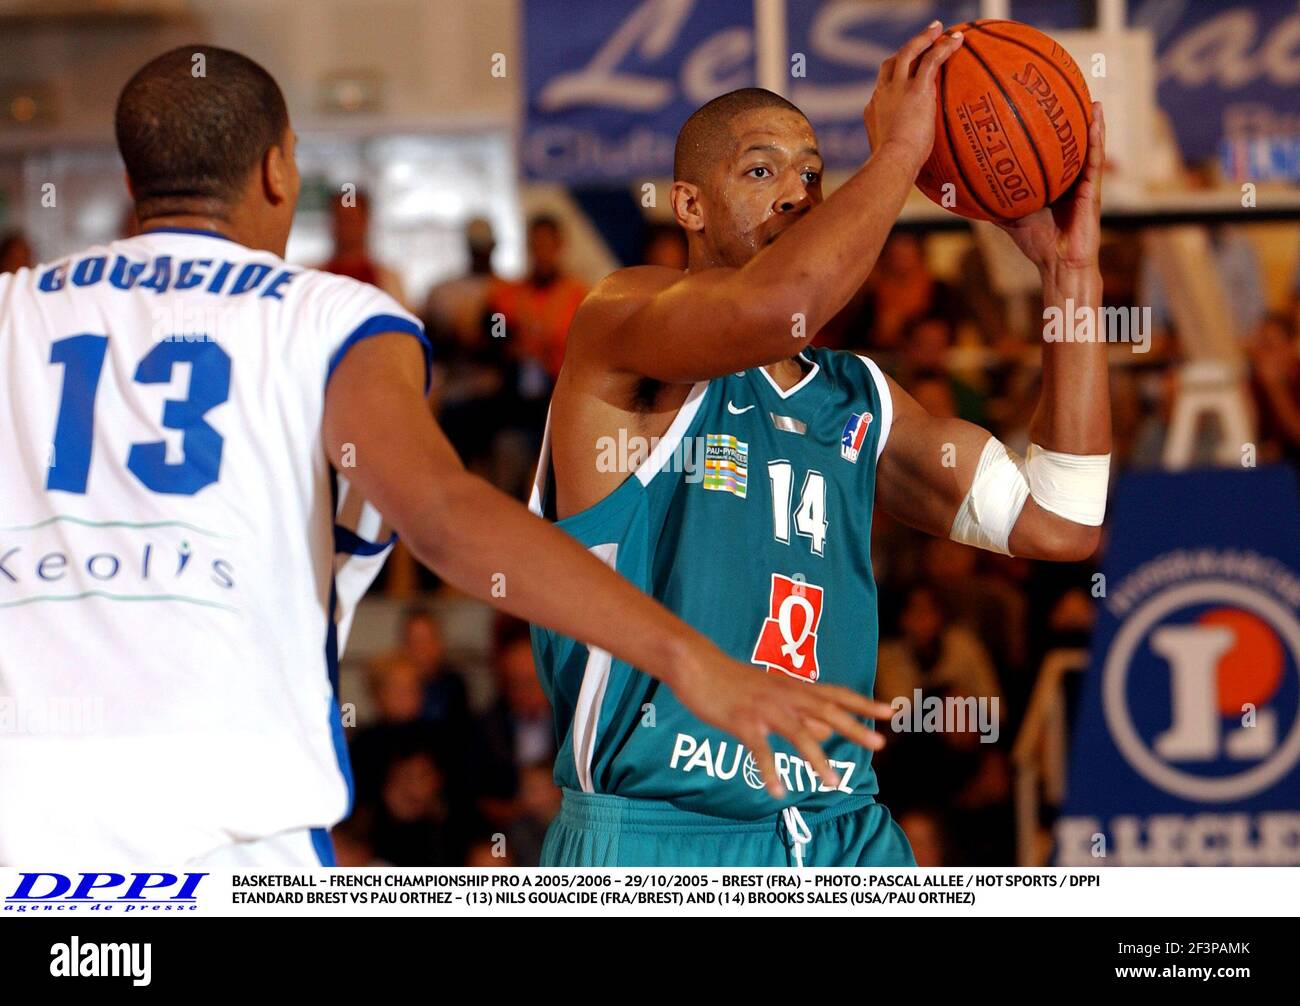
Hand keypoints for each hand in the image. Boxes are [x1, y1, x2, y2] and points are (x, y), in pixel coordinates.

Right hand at [669, 644, 893, 798]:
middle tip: (879, 744)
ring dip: (817, 759)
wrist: (697, 664)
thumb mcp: (772, 693)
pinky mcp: (743, 721)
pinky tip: (778, 792)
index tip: (891, 710)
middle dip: (854, 728)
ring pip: (798, 734)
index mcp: (793, 687)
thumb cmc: (734, 680)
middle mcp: (785, 695)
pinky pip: (761, 751)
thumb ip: (799, 711)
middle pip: (827, 711)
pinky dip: (770, 772)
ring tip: (833, 783)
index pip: (836, 694)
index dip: (863, 703)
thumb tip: (825, 734)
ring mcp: (765, 708)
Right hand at [864, 21, 965, 172]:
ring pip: (909, 53)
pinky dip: (944, 47)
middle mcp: (882, 94)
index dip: (893, 79)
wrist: (891, 163)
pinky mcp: (916, 88)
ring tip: (938, 29)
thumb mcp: (889, 160)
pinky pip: (931, 59)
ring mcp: (897, 89)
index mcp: (873, 111)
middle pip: (892, 63)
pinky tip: (957, 39)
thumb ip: (896, 156)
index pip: (883, 88)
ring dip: (924, 38)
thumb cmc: (890, 170)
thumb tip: (904, 172)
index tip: (904, 77)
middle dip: (906, 50)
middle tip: (920, 41)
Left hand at [998, 101, 1105, 276]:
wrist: (1058, 263)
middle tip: (1062, 93)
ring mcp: (1085, 183)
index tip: (1035, 107)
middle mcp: (1070, 179)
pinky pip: (1095, 158)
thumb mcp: (1010, 218)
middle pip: (1069, 145)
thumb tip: (963, 192)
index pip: (1049, 153)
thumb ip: (994, 202)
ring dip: (1089, 121)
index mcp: (1054, 184)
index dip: (1045, 132)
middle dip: (1068, 120)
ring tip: (1087, 95)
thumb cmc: (1037, 244)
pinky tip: (1096, 117)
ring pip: (1087, 146)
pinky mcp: (1094, 188)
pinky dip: (1097, 136)